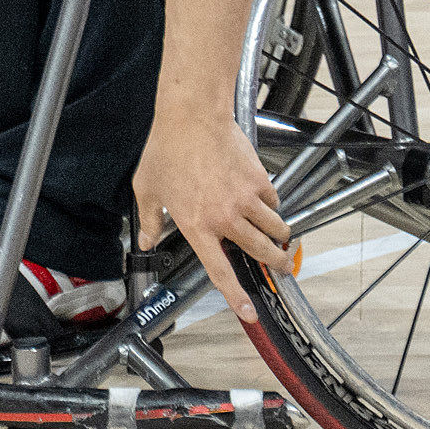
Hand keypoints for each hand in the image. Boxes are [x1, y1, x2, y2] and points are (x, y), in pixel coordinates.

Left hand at [135, 110, 291, 322]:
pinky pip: (273, 201)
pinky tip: (266, 202)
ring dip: (279, 236)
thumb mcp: (148, 189)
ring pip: (274, 228)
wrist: (192, 116)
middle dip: (276, 264)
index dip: (236, 296)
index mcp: (197, 226)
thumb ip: (150, 221)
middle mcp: (225, 218)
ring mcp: (245, 199)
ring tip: (279, 237)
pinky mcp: (259, 180)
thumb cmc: (167, 149)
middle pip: (260, 252)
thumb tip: (147, 241)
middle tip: (281, 268)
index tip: (249, 312)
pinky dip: (273, 205)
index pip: (220, 271)